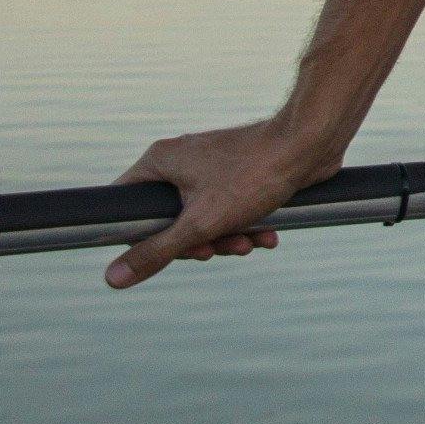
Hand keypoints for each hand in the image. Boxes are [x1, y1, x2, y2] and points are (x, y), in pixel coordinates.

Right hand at [104, 119, 336, 288]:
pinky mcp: (240, 174)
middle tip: (215, 250)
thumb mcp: (200, 224)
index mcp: (160, 163)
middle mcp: (181, 161)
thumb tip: (112, 278)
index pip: (125, 206)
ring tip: (250, 243)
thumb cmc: (254, 176)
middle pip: (168, 219)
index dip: (138, 236)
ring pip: (204, 218)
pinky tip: (268, 235)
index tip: (163, 253)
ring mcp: (211, 166)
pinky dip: (245, 225)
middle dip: (196, 243)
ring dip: (226, 238)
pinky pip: (231, 208)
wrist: (312, 145)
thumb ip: (156, 252)